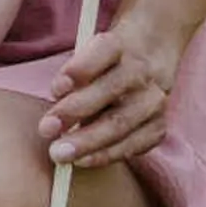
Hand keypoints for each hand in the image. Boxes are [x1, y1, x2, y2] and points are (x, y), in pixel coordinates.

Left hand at [41, 19, 177, 168]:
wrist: (151, 58)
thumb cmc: (105, 61)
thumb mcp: (89, 53)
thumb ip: (73, 75)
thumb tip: (58, 102)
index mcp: (120, 45)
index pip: (102, 51)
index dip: (78, 69)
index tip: (55, 89)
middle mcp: (141, 71)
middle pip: (109, 91)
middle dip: (74, 112)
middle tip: (46, 130)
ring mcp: (154, 100)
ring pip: (121, 123)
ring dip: (88, 142)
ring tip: (61, 154)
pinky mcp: (159, 124)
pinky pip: (134, 144)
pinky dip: (107, 154)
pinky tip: (84, 160)